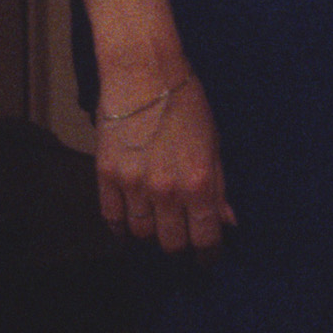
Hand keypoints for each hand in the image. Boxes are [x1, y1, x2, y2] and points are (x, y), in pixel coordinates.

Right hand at [80, 0, 233, 253]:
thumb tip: (227, 221)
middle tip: (183, 240)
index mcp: (197, 182)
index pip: (204, 236)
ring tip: (158, 226)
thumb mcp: (214, 144)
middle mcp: (165, 191)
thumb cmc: (188, 105)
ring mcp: (132, 185)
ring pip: (140, 233)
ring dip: (151, 234)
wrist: (144, 76)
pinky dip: (121, 227)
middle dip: (180, 246)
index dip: (208, 253)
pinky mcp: (105, 177)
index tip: (209, 256)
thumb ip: (218, 186)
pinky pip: (111, 217)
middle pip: (170, 241)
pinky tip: (129, 225)